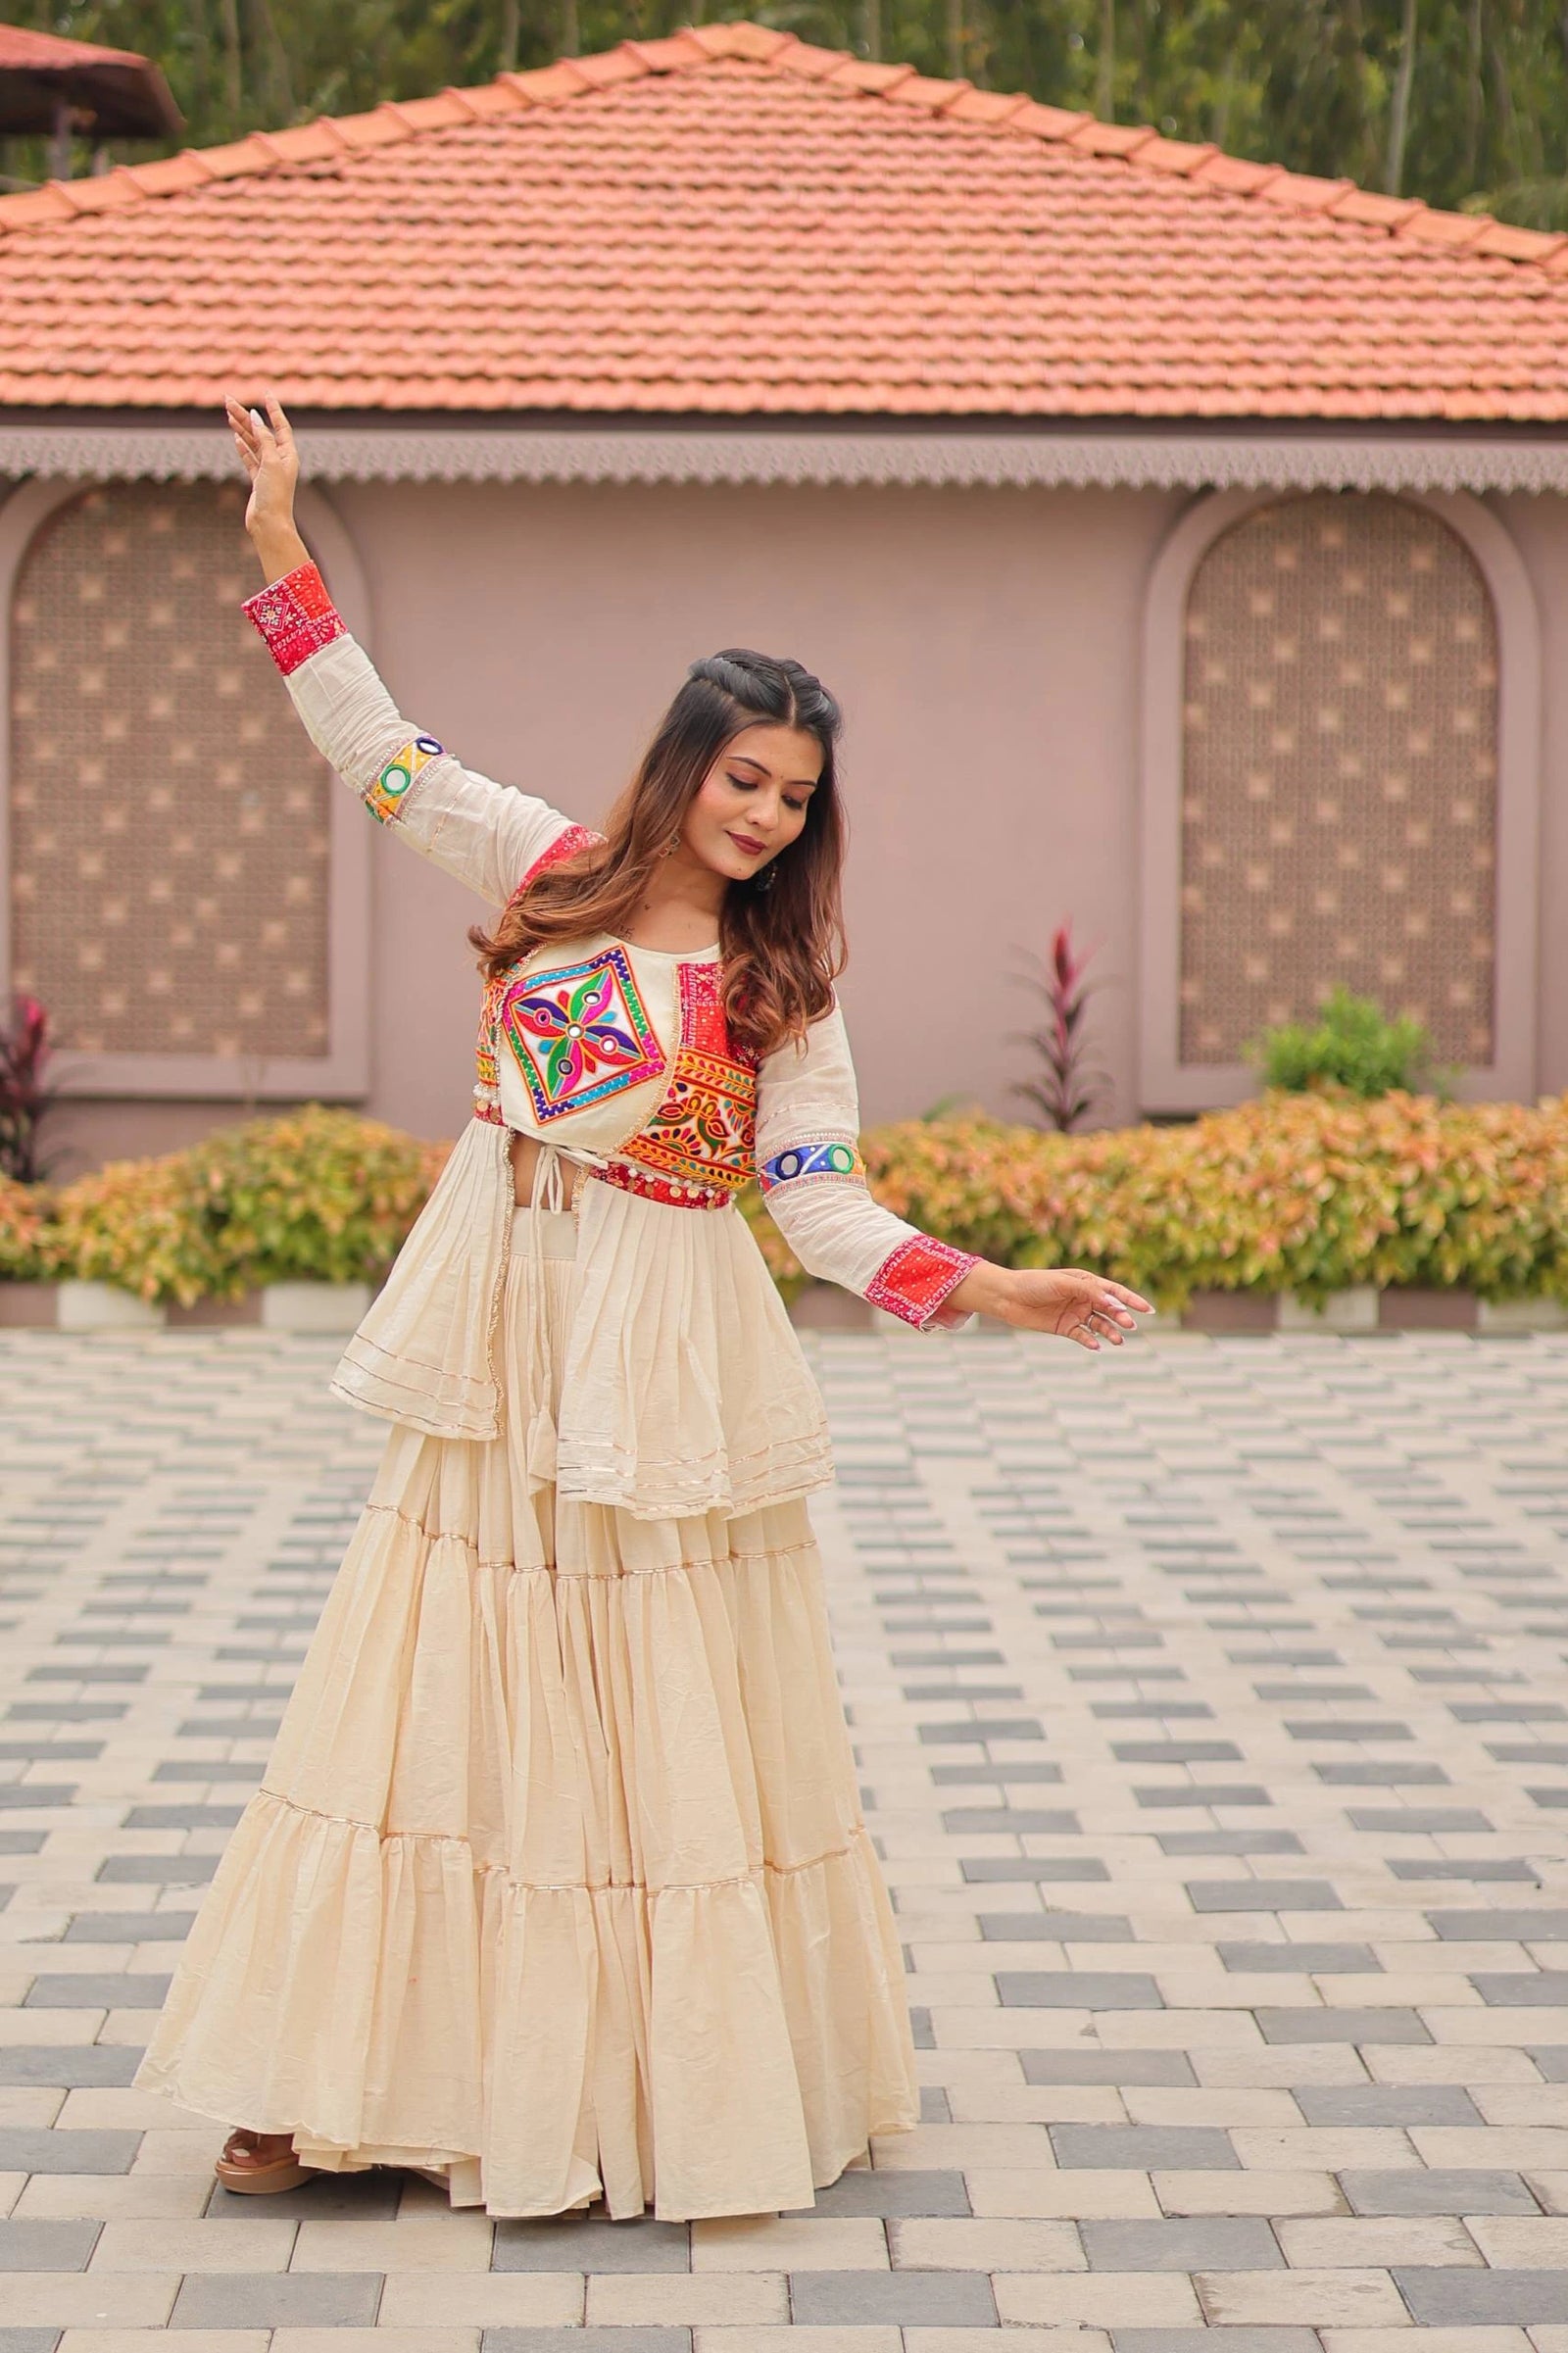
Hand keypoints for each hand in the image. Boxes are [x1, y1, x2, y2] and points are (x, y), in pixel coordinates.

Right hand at [224, 391, 305, 577]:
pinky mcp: (257, 480)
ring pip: (253, 443)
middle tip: (228, 400)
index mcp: (288, 454)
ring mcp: (267, 470)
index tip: (266, 393)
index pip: (280, 426)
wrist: (268, 523)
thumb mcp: (270, 461)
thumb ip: (263, 438)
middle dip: (245, 416)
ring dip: (241, 428)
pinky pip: (249, 458)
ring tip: (228, 413)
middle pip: (261, 432)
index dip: (273, 409)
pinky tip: (235, 436)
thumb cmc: (274, 494)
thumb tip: (255, 418)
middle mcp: (279, 460)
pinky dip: (242, 447)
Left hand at [948, 1261, 1152, 1348]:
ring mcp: (1075, 1313)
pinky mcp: (1065, 1327)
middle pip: (1109, 1309)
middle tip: (1129, 1326)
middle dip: (1122, 1317)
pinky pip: (1083, 1336)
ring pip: (1099, 1325)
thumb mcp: (1063, 1283)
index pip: (1114, 1291)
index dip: (1131, 1300)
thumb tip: (1115, 1304)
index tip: (1148, 1309)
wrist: (1008, 1297)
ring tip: (1118, 1341)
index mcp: (1086, 1282)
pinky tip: (1097, 1346)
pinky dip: (1091, 1341)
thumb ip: (1089, 1292)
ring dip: (1110, 1332)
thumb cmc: (1035, 1283)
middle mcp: (1084, 1298)